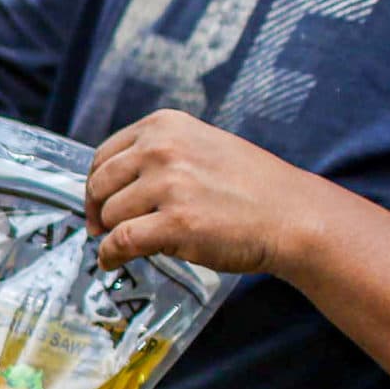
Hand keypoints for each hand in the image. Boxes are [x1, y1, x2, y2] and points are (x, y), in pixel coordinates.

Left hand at [87, 110, 335, 276]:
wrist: (292, 215)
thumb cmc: (250, 187)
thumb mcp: (201, 147)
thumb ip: (159, 156)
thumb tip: (112, 185)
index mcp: (164, 126)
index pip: (105, 155)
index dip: (97, 185)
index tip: (98, 203)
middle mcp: (162, 149)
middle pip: (100, 184)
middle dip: (99, 210)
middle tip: (103, 229)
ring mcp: (168, 185)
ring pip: (110, 215)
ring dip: (113, 234)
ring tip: (128, 245)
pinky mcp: (175, 223)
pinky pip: (121, 242)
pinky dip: (110, 256)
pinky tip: (112, 262)